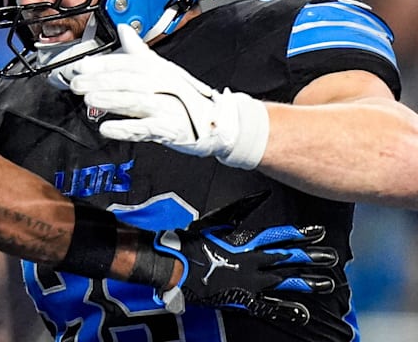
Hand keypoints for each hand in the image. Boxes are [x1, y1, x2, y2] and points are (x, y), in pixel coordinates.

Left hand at [55, 24, 269, 168]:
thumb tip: (124, 29)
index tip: (81, 66)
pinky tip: (107, 128)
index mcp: (158, 68)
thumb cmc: (184, 96)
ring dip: (111, 100)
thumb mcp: (162, 69)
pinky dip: (126, 128)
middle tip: (76, 84)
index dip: (103, 64)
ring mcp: (168, 106)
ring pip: (136, 100)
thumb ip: (139, 51)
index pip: (128, 63)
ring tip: (89, 100)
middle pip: (128, 80)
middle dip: (101, 81)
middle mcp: (163, 83)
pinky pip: (146, 128)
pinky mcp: (171, 128)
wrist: (216, 122)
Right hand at [156, 191, 337, 324]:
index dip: (301, 235)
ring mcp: (251, 282)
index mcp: (246, 242)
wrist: (175, 264)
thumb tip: (261, 196)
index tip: (319, 232)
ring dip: (308, 282)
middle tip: (333, 257)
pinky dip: (288, 309)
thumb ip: (240, 210)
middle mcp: (253, 261)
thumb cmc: (191, 241)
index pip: (280, 237)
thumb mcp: (217, 220)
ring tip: (328, 283)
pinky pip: (271, 306)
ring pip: (286, 282)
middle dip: (312, 258)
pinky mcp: (244, 299)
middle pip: (289, 259)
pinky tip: (305, 313)